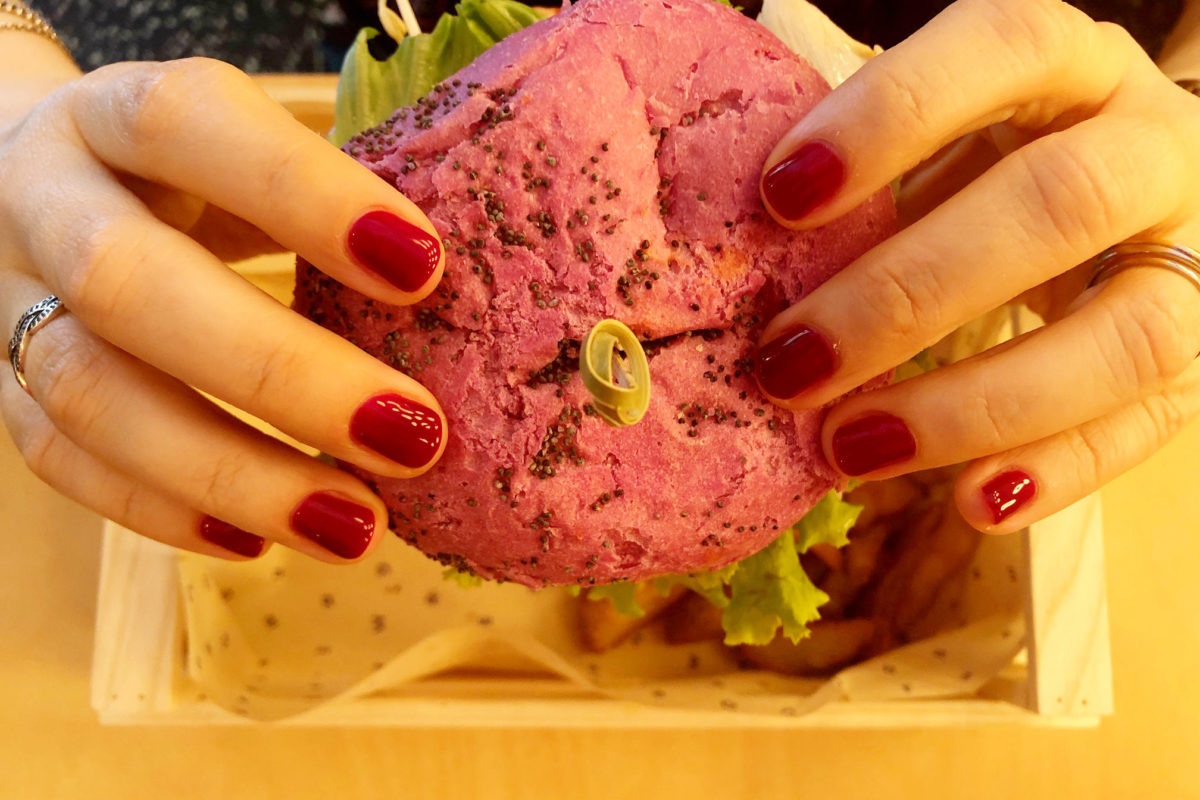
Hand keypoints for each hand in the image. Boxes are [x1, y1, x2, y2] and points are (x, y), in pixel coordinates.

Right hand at [0, 58, 447, 561]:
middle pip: (128, 283)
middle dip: (280, 373)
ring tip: (355, 525)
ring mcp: (8, 298)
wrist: (45, 182)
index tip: (426, 266)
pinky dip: (163, 512)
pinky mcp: (1, 386)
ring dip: (231, 473)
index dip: (303, 195)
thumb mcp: (251, 155)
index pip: (189, 124)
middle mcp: (44, 199)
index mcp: (116, 116)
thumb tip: (476, 300)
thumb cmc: (193, 173)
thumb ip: (332, 207)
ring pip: (88, 394)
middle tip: (413, 436)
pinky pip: (59, 460)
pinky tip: (258, 542)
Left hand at [754, 0, 1199, 532]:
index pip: (999, 51)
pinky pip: (1149, 423)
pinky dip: (1056, 471)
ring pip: (1124, 335)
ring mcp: (1187, 254)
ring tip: (848, 450)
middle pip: (1057, 204)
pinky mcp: (1198, 357)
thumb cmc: (986, 160)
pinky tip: (968, 504)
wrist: (1124, 195)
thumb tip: (720, 254)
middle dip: (908, 294)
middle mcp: (1150, 144)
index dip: (890, 119)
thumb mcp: (932, 138)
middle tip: (788, 363)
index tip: (778, 197)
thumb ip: (860, 179)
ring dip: (973, 405)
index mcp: (1068, 63)